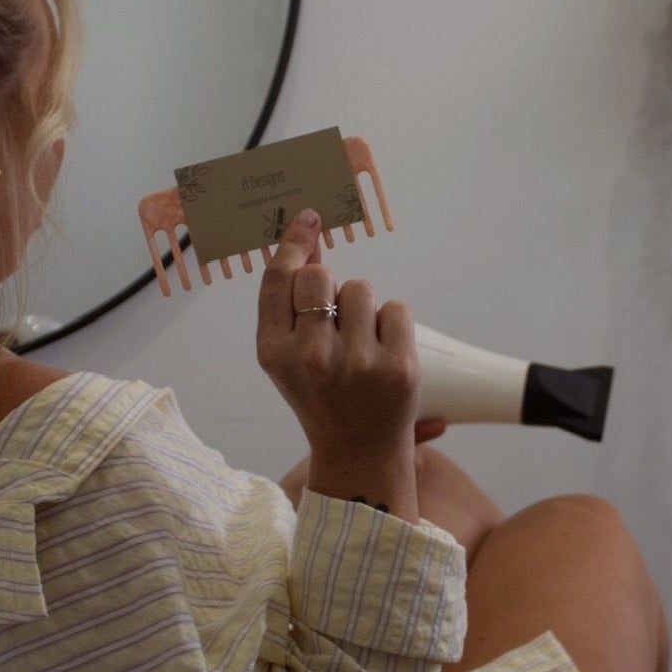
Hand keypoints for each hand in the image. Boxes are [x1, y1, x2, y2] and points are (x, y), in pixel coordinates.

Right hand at [256, 209, 419, 517]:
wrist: (358, 453)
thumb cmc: (322, 396)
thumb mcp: (291, 356)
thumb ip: (292, 303)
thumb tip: (308, 242)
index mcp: (274, 353)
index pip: (279, 279)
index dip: (294, 241)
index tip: (309, 218)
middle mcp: (310, 357)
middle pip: (321, 276)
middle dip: (331, 287)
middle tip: (337, 322)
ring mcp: (356, 363)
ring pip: (361, 288)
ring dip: (363, 308)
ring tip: (361, 345)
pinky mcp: (397, 366)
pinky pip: (396, 307)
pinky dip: (393, 323)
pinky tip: (384, 352)